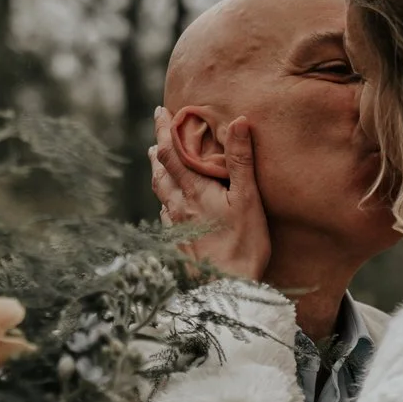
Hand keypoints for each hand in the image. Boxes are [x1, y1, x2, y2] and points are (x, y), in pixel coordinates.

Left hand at [151, 106, 272, 281]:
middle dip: (159, 149)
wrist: (225, 290)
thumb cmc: (242, 245)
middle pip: (162, 171)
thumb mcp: (247, 199)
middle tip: (155, 134)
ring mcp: (175, 227)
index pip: (173, 152)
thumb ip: (241, 160)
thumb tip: (238, 121)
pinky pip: (166, 217)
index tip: (160, 112)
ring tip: (155, 163)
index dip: (165, 131)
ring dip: (158, 174)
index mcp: (194, 190)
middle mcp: (178, 206)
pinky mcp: (178, 245)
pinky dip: (164, 203)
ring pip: (161, 193)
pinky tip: (167, 207)